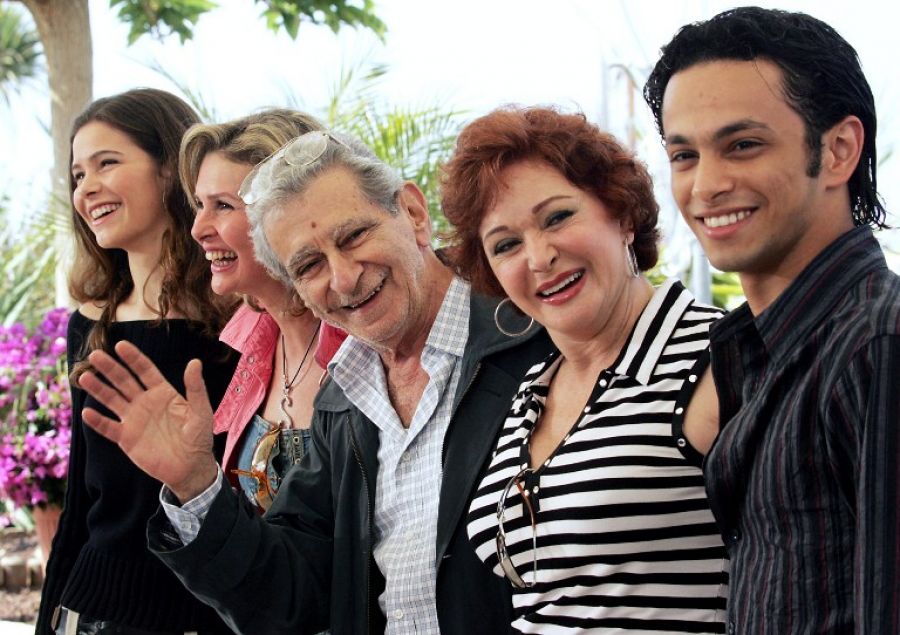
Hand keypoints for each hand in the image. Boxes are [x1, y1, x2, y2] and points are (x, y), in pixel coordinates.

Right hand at [78, 340, 218, 502]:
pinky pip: (109, 427)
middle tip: (94, 355)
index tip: (120, 345)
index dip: (133, 358)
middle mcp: (145, 402)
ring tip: (84, 377)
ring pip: (112, 400)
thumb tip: (195, 362)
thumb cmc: (199, 437)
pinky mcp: (127, 438)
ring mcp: (134, 419)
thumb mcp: (200, 411)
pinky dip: (98, 421)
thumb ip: (196, 388)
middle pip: (124, 381)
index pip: (145, 370)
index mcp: (162, 392)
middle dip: (110, 368)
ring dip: (98, 389)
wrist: (190, 468)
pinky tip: (87, 412)